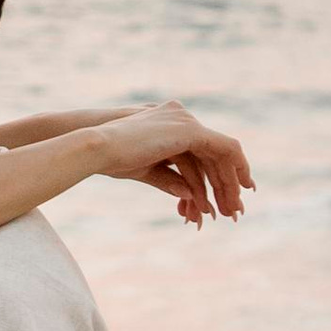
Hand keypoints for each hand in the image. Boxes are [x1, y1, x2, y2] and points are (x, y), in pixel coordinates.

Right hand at [90, 102, 251, 227]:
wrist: (97, 149)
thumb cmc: (112, 159)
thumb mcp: (146, 170)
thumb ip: (171, 179)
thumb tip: (189, 196)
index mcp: (170, 124)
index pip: (202, 151)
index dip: (218, 172)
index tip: (229, 195)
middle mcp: (182, 118)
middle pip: (214, 154)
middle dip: (226, 184)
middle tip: (233, 212)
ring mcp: (186, 121)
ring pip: (221, 155)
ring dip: (227, 185)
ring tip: (227, 212)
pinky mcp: (189, 130)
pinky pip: (223, 150)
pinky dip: (229, 174)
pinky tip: (229, 195)